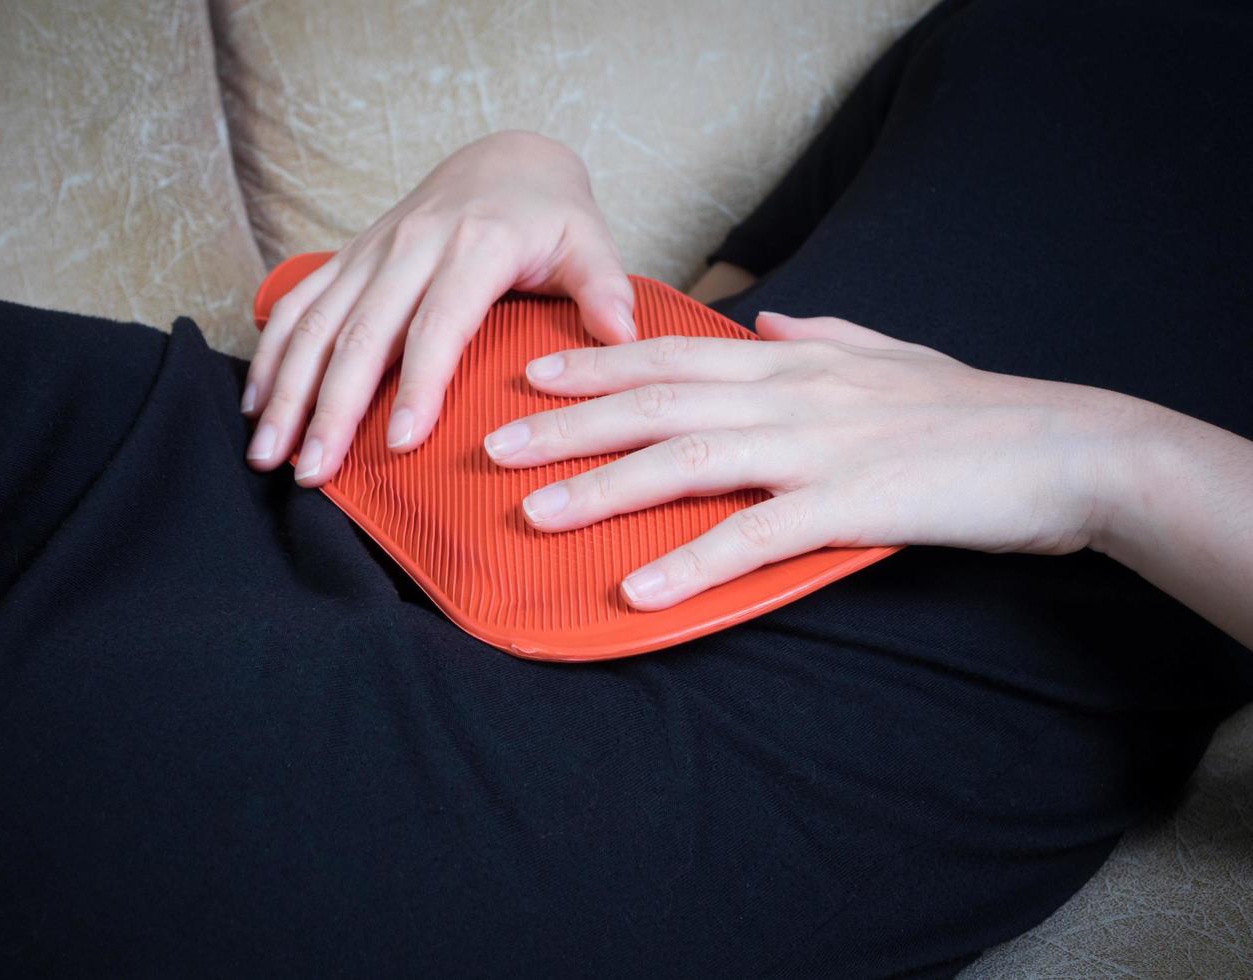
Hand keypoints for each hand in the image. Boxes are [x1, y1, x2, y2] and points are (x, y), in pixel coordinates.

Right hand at [241, 130, 635, 483]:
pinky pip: (296, 305)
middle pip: (360, 335)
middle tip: (314, 473)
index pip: (438, 325)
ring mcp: (371, 252)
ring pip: (314, 323)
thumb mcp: (589, 241)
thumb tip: (623, 337)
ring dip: (287, 392)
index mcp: (475, 247)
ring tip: (267, 456)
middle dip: (332, 409)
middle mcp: (411, 246)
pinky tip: (256, 407)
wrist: (504, 158)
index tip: (398, 446)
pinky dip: (270, 355)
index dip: (418, 386)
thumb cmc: (550, 214)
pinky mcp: (347, 258)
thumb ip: (604, 288)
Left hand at [483, 312, 1145, 609]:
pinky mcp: (849, 504)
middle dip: (569, 423)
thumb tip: (767, 319)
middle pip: (656, 403)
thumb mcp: (887, 354)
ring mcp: (815, 448)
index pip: (671, 355)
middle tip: (497, 444)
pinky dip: (690, 563)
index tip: (532, 371)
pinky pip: (753, 537)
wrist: (1061, 447)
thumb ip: (820, 335)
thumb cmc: (968, 409)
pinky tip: (635, 590)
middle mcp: (788, 393)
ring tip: (536, 515)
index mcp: (791, 360)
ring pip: (686, 461)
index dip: (596, 362)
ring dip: (604, 489)